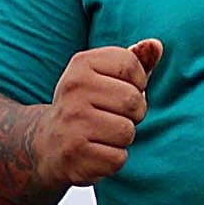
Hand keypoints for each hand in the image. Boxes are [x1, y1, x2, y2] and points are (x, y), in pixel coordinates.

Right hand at [44, 40, 163, 184]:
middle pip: (133, 101)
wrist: (48, 144)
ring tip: (102, 134)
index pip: (132, 65)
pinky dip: (113, 159)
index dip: (137, 83)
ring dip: (122, 138)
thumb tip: (156, 45)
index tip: (120, 91)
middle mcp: (72, 88)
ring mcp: (71, 121)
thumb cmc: (88, 106)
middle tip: (112, 117)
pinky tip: (95, 152)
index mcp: (81, 63)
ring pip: (127, 132)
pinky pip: (118, 158)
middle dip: (133, 114)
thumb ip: (136, 60)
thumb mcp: (106, 77)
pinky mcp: (74, 152)